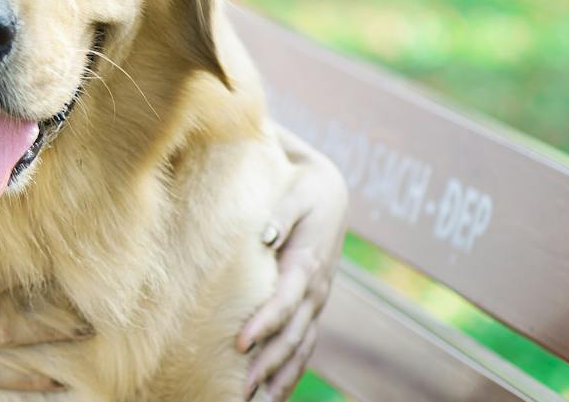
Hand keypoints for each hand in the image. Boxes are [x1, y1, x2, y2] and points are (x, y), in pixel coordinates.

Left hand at [239, 127, 348, 400]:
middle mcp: (315, 290)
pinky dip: (291, 371)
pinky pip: (303, 345)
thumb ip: (279, 214)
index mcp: (307, 264)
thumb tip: (264, 236)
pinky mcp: (311, 305)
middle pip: (292, 336)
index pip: (285, 302)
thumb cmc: (302, 187)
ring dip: (280, 377)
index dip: (264, 324)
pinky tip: (274, 394)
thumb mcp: (294, 193)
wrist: (328, 188)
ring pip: (300, 348)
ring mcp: (315, 301)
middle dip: (268, 365)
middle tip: (241, 390)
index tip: (240, 343)